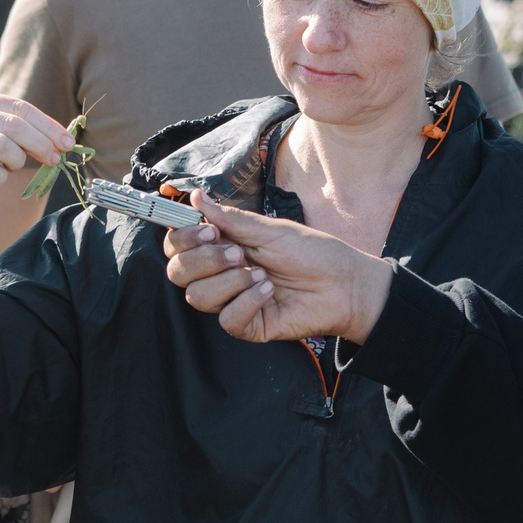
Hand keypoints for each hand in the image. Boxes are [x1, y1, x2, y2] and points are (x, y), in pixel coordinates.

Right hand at [0, 90, 75, 218]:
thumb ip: (11, 128)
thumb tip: (57, 140)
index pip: (18, 106)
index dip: (47, 125)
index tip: (67, 141)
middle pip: (13, 125)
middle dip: (41, 143)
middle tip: (55, 159)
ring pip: (2, 146)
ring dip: (18, 161)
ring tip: (14, 167)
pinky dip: (1, 178)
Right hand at [160, 191, 392, 343]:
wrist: (345, 284)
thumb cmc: (313, 253)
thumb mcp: (270, 230)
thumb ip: (230, 218)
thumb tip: (195, 197)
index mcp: (222, 246)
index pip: (177, 246)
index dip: (182, 238)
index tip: (208, 230)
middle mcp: (221, 274)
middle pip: (177, 273)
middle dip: (204, 260)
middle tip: (239, 253)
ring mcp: (232, 301)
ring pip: (198, 297)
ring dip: (230, 282)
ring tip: (262, 274)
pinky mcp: (248, 325)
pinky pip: (227, 319)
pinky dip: (248, 301)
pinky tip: (269, 291)